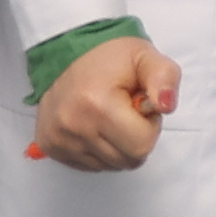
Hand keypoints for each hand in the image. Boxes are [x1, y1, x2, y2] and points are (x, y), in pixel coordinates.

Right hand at [27, 36, 178, 172]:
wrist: (66, 51)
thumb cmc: (111, 57)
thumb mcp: (145, 57)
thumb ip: (164, 78)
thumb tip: (166, 106)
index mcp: (98, 104)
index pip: (141, 145)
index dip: (149, 126)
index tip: (140, 105)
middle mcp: (73, 127)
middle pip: (127, 161)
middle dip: (136, 138)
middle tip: (127, 111)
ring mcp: (59, 140)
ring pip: (110, 166)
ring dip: (118, 146)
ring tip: (110, 116)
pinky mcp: (49, 147)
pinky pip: (90, 166)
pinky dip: (99, 150)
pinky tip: (95, 126)